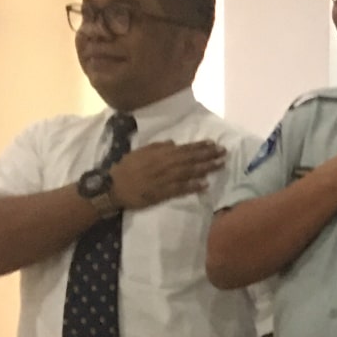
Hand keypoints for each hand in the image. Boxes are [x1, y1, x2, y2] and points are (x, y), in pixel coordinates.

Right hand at [111, 140, 226, 208]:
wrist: (112, 187)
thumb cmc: (125, 168)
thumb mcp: (140, 152)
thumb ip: (157, 147)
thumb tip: (174, 143)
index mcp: (158, 154)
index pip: (183, 149)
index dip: (199, 146)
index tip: (214, 143)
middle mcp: (163, 164)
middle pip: (189, 159)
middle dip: (208, 155)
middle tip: (224, 152)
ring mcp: (163, 179)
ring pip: (188, 172)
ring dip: (205, 168)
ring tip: (219, 164)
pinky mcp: (161, 193)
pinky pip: (180, 188)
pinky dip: (192, 186)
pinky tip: (205, 184)